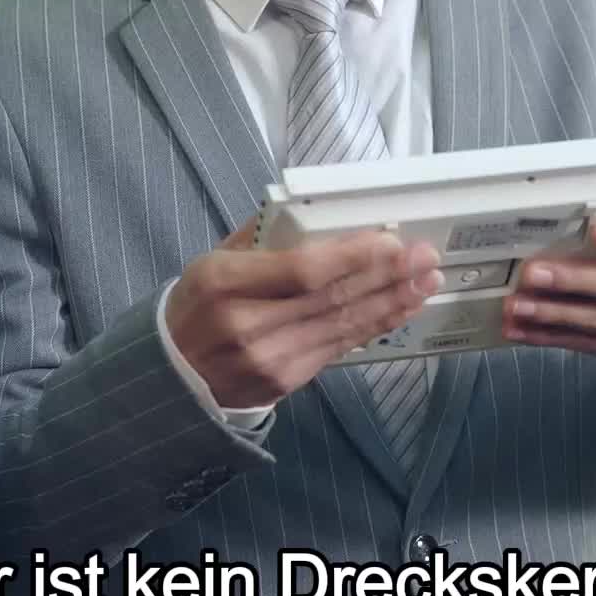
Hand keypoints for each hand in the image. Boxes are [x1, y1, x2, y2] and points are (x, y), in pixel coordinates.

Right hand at [165, 218, 442, 405]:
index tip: (392, 241)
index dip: (353, 257)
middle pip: (331, 299)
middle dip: (387, 277)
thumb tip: (318, 210)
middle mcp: (246, 325)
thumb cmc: (197, 305)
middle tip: (426, 258)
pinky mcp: (283, 384)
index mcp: (224, 282)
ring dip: (391, 303)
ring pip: (342, 326)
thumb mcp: (213, 260)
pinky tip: (398, 309)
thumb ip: (263, 236)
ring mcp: (267, 360)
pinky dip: (373, 327)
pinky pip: (338, 349)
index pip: (303, 270)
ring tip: (426, 282)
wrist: (168, 375)